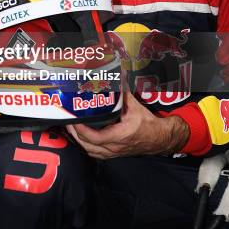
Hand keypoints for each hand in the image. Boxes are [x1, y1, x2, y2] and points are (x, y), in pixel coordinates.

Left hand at [67, 91, 188, 157]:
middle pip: (88, 145)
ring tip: (70, 127)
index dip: (81, 129)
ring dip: (78, 141)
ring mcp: (113, 152)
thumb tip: (118, 74)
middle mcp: (114, 147)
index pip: (95, 137)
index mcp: (119, 135)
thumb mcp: (136, 106)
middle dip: (75, 134)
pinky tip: (80, 136)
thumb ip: (124, 92)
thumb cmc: (148, 123)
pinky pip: (95, 153)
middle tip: (67, 120)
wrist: (160, 138)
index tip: (74, 119)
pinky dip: (85, 145)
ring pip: (90, 151)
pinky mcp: (113, 154)